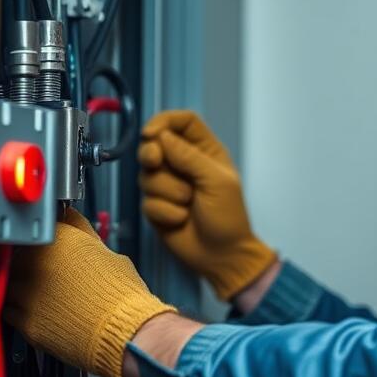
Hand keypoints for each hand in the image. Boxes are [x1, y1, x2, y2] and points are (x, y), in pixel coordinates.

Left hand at [5, 209, 176, 376]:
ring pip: (11, 282)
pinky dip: (20, 309)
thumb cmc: (122, 296)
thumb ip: (83, 234)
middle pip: (20, 253)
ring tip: (47, 294)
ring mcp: (26, 292)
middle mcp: (36, 261)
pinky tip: (42, 311)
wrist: (124, 332)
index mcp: (58, 239)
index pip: (42, 226)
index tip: (52, 244)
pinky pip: (10, 310)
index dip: (49, 238)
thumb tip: (73, 222)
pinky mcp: (24, 320)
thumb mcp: (110, 253)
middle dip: (32, 261)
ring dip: (22, 285)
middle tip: (52, 273)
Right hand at [137, 110, 276, 300]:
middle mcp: (184, 164)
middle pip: (155, 143)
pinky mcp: (157, 206)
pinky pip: (147, 201)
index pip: (182, 121)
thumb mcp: (216, 181)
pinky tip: (181, 220)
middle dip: (152, 153)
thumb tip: (160, 137)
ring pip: (147, 175)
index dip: (164, 122)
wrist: (222, 255)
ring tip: (188, 204)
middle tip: (155, 162)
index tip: (151, 133)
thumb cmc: (228, 216)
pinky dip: (164, 211)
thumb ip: (189, 156)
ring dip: (166, 191)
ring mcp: (168, 185)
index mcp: (205, 151)